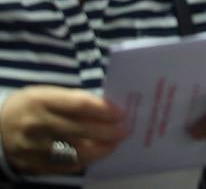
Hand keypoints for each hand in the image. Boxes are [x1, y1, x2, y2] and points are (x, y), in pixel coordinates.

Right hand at [0, 86, 127, 173]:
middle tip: (125, 131)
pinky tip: (95, 156)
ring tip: (114, 145)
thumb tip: (105, 107)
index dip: (104, 110)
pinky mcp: (32, 164)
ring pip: (74, 152)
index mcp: (41, 100)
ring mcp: (33, 147)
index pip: (80, 105)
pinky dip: (83, 161)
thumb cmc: (28, 106)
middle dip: (108, 131)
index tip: (121, 113)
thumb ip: (71, 100)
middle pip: (81, 130)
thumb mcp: (45, 93)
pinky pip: (63, 166)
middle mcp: (36, 124)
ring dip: (100, 149)